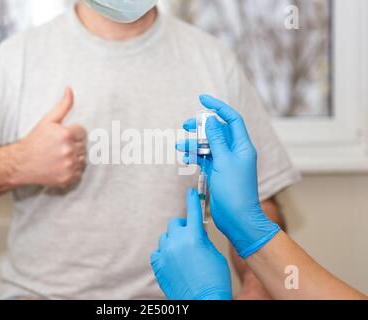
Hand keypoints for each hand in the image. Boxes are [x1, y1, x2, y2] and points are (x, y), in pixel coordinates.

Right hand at [12, 88, 86, 187]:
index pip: (83, 132)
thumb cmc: (35, 140)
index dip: (73, 133)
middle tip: (58, 147)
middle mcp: (68, 151)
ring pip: (83, 159)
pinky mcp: (68, 179)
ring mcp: (68, 166)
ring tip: (59, 157)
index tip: (61, 137)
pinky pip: (79, 173)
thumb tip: (70, 89)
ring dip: (74, 158)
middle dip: (74, 145)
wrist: (21, 163)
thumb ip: (63, 105)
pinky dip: (72, 171)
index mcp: (65, 134)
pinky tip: (60, 166)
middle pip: (84, 146)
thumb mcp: (48, 121)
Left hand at [151, 189, 231, 299]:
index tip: (191, 192)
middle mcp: (177, 242)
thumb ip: (203, 239)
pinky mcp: (158, 265)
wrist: (204, 301)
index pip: (192, 211)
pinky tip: (173, 261)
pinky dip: (165, 253)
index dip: (192, 199)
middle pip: (175, 223)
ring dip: (173, 240)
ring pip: (165, 237)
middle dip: (183, 227)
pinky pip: (158, 252)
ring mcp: (165, 254)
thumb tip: (197, 231)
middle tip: (190, 235)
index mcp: (194, 237)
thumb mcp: (215, 254)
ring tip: (183, 253)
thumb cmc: (215, 280)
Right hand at [177, 95, 279, 258]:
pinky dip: (195, 155)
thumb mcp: (224, 162)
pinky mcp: (218, 172)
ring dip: (194, 143)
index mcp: (242, 146)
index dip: (218, 107)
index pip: (231, 119)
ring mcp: (226, 162)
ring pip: (208, 145)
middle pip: (217, 131)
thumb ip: (217, 140)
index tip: (202, 98)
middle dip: (200, 127)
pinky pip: (205, 158)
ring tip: (180, 145)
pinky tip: (185, 157)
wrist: (237, 218)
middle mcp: (235, 152)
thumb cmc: (235, 191)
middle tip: (185, 125)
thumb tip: (211, 120)